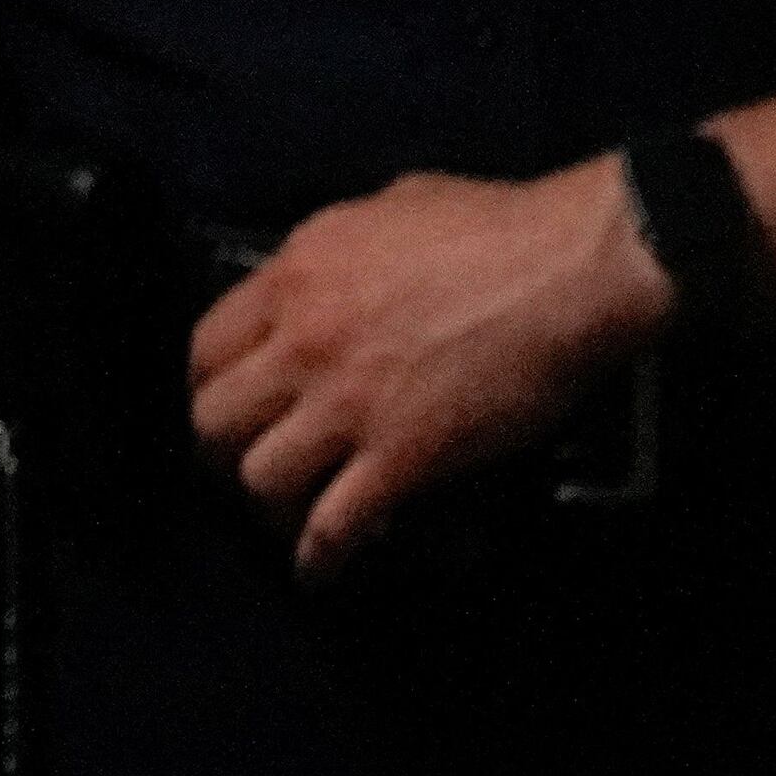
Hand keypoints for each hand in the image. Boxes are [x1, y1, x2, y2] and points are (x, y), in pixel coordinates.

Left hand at [187, 159, 673, 576]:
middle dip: (222, 451)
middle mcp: (305, 343)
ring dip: (269, 504)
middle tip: (245, 464)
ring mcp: (350, 404)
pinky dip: (321, 556)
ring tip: (287, 514)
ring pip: (260, 478)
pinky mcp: (403, 456)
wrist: (571, 268)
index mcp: (296, 277)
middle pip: (214, 420)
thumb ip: (338, 250)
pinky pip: (335, 524)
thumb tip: (325, 274)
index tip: (229, 405)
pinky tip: (320, 569)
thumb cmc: (498, 228)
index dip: (209, 387)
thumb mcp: (389, 206)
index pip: (204, 348)